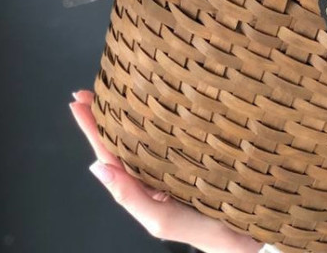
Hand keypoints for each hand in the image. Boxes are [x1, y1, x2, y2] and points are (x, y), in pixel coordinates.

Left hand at [69, 90, 262, 252]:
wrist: (246, 236)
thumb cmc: (207, 230)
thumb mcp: (162, 219)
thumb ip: (131, 197)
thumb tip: (98, 168)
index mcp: (143, 187)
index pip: (110, 154)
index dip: (92, 128)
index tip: (79, 102)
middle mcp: (155, 171)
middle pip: (122, 140)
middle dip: (103, 116)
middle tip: (87, 91)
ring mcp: (175, 163)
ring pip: (145, 135)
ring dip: (126, 115)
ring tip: (112, 91)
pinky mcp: (197, 154)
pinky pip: (172, 134)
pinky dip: (159, 118)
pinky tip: (158, 103)